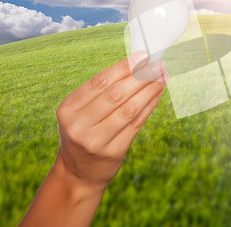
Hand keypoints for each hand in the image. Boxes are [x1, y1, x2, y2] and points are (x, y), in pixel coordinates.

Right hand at [19, 52, 165, 226]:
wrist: (78, 173)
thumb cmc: (84, 131)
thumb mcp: (81, 112)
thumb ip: (102, 91)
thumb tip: (136, 64)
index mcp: (68, 109)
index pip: (99, 82)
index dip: (123, 67)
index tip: (143, 56)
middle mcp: (79, 126)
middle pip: (116, 94)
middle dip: (141, 76)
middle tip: (158, 64)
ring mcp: (96, 141)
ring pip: (129, 109)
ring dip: (149, 90)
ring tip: (162, 76)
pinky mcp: (114, 152)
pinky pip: (137, 123)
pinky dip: (150, 105)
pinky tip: (158, 93)